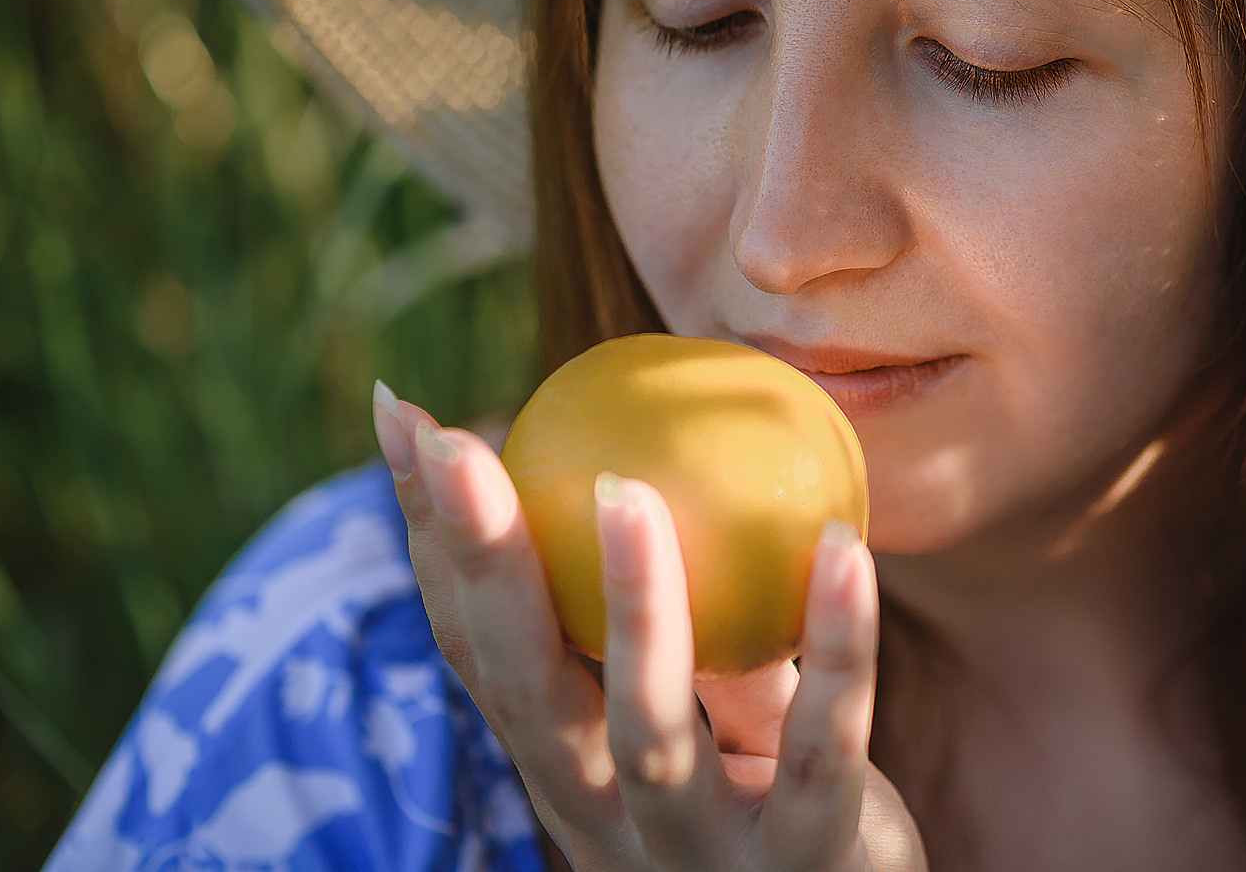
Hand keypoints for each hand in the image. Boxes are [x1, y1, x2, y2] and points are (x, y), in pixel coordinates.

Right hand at [371, 385, 928, 871]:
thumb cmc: (776, 804)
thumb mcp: (724, 711)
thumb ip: (695, 621)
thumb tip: (651, 453)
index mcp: (568, 766)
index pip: (479, 644)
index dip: (431, 536)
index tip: (402, 418)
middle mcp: (604, 814)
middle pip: (521, 684)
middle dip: (477, 560)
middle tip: (450, 440)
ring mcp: (696, 852)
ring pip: (650, 730)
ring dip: (635, 608)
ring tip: (623, 492)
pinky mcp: (804, 863)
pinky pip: (825, 745)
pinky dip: (838, 644)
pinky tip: (843, 547)